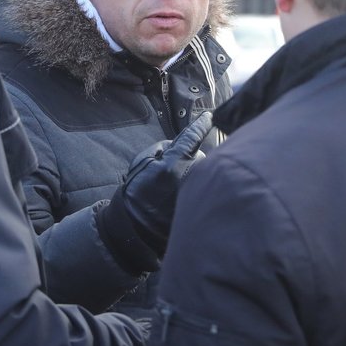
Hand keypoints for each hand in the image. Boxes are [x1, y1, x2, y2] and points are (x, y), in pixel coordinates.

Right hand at [96, 112, 212, 272]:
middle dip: (191, 160)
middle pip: (201, 157)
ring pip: (203, 174)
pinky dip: (197, 190)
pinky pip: (204, 189)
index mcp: (173, 164)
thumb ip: (162, 148)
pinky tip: (181, 199)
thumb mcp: (142, 163)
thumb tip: (180, 144)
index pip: (192, 138)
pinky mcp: (201, 206)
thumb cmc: (136, 193)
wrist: (136, 229)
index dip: (201, 125)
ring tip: (175, 190)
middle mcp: (190, 177)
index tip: (210, 117)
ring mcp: (198, 193)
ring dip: (194, 176)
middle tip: (174, 173)